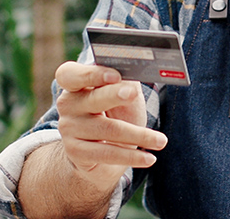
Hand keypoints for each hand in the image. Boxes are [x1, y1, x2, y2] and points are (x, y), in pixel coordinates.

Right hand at [56, 61, 167, 190]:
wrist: (105, 150)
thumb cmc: (116, 112)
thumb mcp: (123, 92)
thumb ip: (126, 81)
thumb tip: (140, 71)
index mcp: (76, 82)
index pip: (70, 74)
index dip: (92, 73)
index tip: (116, 75)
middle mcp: (69, 104)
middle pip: (92, 98)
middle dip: (114, 95)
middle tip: (133, 93)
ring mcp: (69, 129)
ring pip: (108, 129)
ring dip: (139, 135)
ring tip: (161, 141)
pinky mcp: (76, 152)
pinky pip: (107, 153)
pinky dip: (132, 156)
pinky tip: (149, 159)